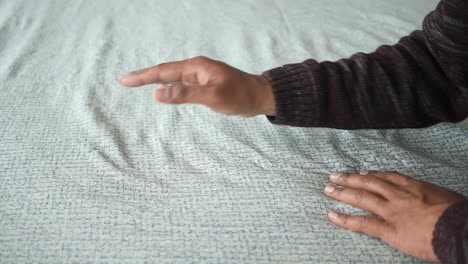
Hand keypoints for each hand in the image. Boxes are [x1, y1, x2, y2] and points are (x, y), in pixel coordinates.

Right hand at [118, 56, 275, 116]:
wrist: (260, 97)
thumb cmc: (240, 95)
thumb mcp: (213, 96)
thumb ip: (185, 95)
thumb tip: (158, 93)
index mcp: (196, 68)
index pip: (163, 71)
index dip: (143, 76)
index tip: (124, 80)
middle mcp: (195, 70)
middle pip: (164, 72)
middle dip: (144, 77)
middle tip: (123, 80)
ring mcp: (200, 77)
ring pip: (172, 79)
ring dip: (154, 81)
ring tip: (136, 83)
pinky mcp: (204, 86)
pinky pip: (181, 86)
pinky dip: (168, 88)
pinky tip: (163, 92)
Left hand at [323, 170, 465, 260]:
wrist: (460, 228)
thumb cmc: (459, 214)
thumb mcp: (448, 199)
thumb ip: (434, 198)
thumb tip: (435, 204)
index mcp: (416, 187)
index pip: (390, 177)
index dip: (374, 175)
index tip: (363, 173)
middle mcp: (400, 196)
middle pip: (370, 183)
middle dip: (350, 179)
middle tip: (335, 175)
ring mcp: (393, 211)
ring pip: (363, 198)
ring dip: (343, 193)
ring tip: (328, 190)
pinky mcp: (390, 230)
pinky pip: (363, 223)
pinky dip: (345, 220)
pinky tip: (332, 216)